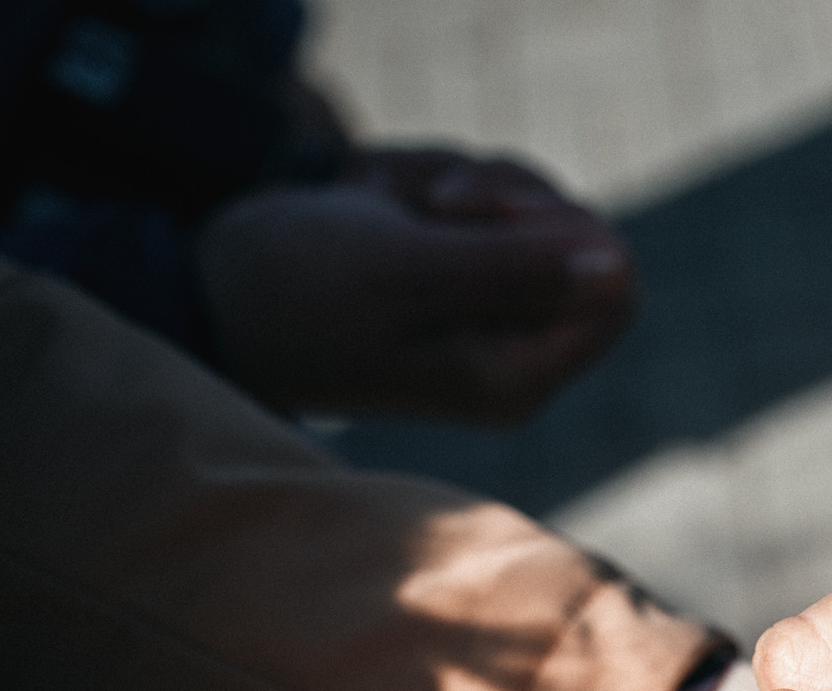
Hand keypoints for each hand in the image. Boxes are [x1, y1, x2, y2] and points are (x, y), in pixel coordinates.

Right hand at [197, 147, 634, 421]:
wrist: (212, 286)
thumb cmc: (297, 289)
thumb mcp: (406, 271)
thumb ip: (515, 271)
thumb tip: (619, 270)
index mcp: (515, 374)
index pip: (616, 290)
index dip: (565, 230)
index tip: (483, 212)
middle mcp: (514, 349)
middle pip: (577, 235)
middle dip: (500, 194)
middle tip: (427, 202)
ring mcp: (488, 309)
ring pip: (527, 202)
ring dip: (451, 177)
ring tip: (381, 204)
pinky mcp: (458, 269)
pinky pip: (480, 194)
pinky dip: (426, 177)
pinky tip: (372, 202)